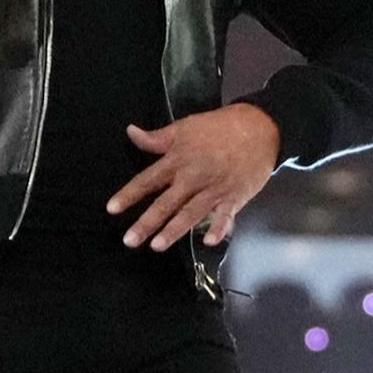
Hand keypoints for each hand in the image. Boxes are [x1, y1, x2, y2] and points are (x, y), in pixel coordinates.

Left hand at [107, 105, 281, 250]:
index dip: (129, 194)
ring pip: (190, 213)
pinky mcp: (234, 197)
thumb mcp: (185, 127)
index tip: (112, 209)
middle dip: (147, 222)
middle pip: (166, 203)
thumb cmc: (219, 127)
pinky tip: (207, 241)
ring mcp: (214, 189)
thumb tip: (131, 132)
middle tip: (130, 240)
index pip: (148, 180)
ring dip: (174, 230)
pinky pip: (225, 216)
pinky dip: (218, 229)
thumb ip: (157, 138)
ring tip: (157, 246)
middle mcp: (193, 177)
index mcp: (179, 160)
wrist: (259, 128)